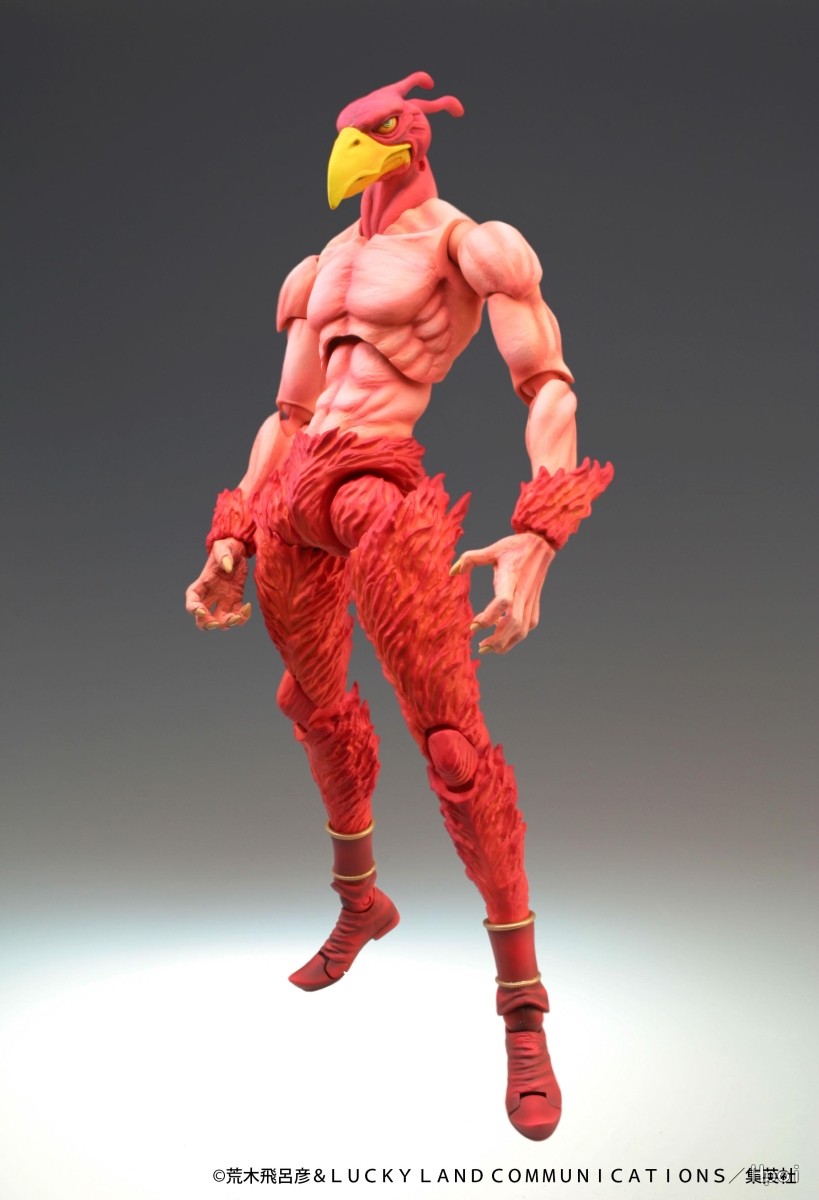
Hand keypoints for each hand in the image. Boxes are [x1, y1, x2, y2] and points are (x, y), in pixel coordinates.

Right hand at [185, 537, 251, 630]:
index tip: (201, 611)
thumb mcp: (224, 546)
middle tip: (217, 623)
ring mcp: (223, 600)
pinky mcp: (236, 601)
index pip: (192, 600)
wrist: (239, 550)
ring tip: (237, 617)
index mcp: (202, 584)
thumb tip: (227, 566)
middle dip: (207, 624)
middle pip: (201, 618)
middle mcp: (210, 596)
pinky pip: (237, 616)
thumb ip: (224, 554)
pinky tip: (248, 607)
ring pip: (220, 621)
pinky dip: (243, 618)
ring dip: (227, 624)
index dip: (193, 608)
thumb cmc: (227, 547)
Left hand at [450, 531, 554, 653]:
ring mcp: (530, 601)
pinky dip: (515, 637)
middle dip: (497, 640)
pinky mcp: (534, 604)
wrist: (541, 544)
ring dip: (506, 643)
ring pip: (522, 630)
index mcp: (511, 579)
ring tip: (489, 647)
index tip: (473, 625)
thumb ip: (470, 559)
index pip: (503, 602)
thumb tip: (452, 571)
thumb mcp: (492, 549)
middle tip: (480, 646)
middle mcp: (522, 593)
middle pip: (513, 623)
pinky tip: (502, 636)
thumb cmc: (515, 547)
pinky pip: (527, 627)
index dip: (489, 617)